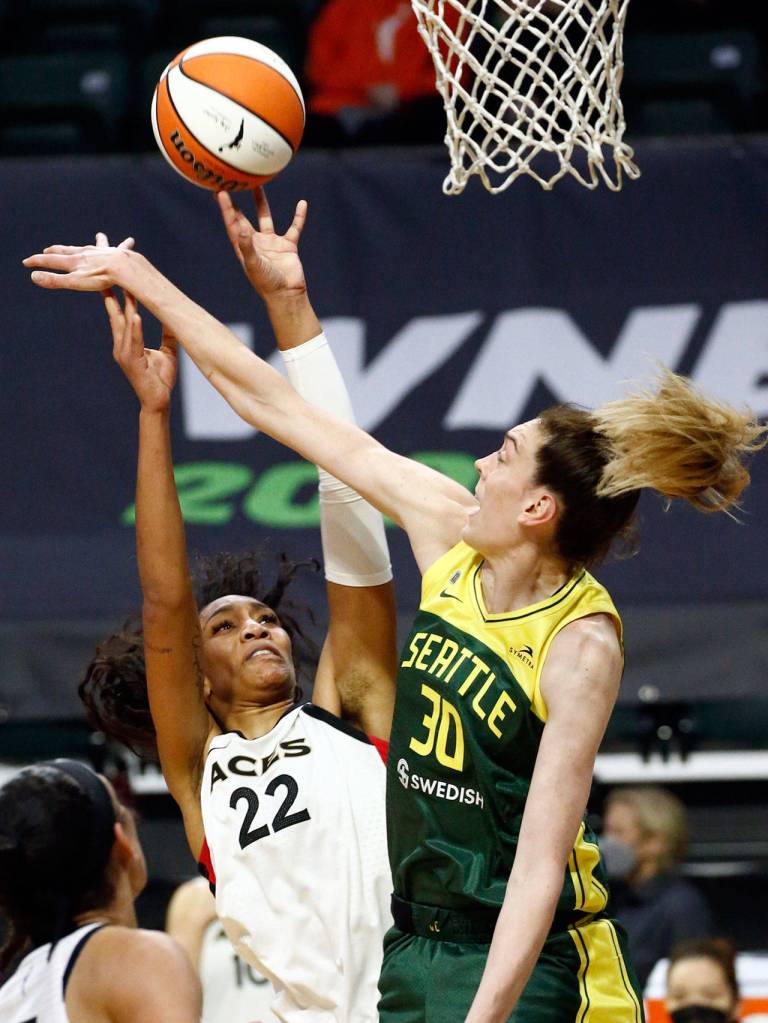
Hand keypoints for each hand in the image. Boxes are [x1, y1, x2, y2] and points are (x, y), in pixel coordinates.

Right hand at [23, 235, 135, 290]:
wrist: (122, 267)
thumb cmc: (100, 277)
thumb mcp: (74, 282)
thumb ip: (54, 280)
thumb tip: (34, 277)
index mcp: (74, 261)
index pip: (51, 260)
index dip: (37, 262)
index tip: (26, 263)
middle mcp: (86, 253)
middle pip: (68, 250)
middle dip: (56, 251)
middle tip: (48, 249)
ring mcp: (101, 252)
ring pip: (94, 245)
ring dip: (93, 241)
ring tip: (98, 235)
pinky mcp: (117, 253)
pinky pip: (121, 247)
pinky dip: (124, 244)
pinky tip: (131, 240)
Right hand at [93, 231, 176, 412]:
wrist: (157, 402)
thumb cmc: (160, 378)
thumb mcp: (166, 351)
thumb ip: (166, 333)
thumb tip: (172, 318)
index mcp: (126, 338)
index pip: (117, 307)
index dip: (113, 287)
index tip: (109, 266)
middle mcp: (120, 342)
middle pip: (113, 309)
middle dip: (108, 287)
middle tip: (105, 265)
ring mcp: (123, 352)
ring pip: (123, 324)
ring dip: (124, 305)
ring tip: (125, 286)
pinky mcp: (131, 363)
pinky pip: (133, 343)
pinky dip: (135, 330)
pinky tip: (137, 316)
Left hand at [216, 188, 307, 301]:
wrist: (287, 295)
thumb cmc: (267, 283)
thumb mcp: (254, 265)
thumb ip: (247, 247)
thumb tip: (240, 229)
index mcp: (244, 248)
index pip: (232, 224)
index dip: (226, 208)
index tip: (220, 191)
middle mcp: (256, 243)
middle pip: (243, 218)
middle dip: (237, 203)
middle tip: (231, 184)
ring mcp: (272, 243)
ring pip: (265, 218)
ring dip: (261, 203)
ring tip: (258, 185)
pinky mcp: (287, 246)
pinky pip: (294, 227)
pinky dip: (298, 217)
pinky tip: (302, 203)